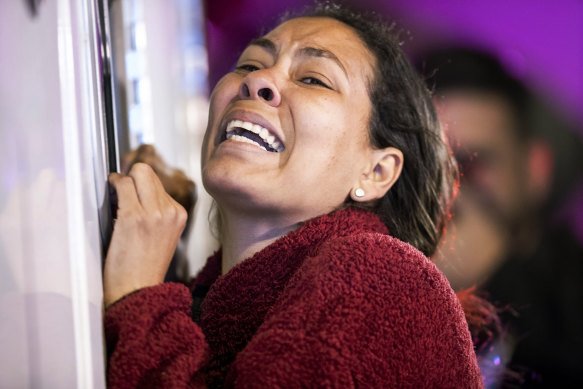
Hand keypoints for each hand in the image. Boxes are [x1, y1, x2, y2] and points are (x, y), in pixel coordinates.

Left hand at [103, 163, 187, 307]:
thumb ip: (158, 213)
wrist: (137, 291)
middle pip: (148, 173)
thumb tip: (138, 190)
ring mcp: (154, 213)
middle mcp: (170, 211)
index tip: (131, 190)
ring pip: (137, 173)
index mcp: (179, 215)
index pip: (159, 184)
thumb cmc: (143, 268)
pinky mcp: (134, 217)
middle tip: (121, 187)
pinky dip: (114, 183)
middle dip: (132, 177)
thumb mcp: (163, 236)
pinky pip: (123, 184)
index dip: (141, 186)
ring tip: (116, 192)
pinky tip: (110, 189)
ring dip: (123, 180)